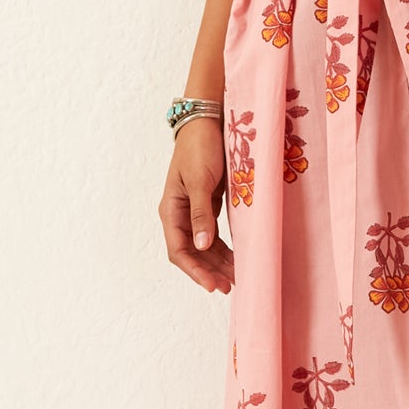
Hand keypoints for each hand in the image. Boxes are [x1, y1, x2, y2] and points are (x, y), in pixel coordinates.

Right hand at [160, 117, 233, 291]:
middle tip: (230, 286)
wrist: (208, 122)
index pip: (179, 251)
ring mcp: (194, 210)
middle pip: (192, 253)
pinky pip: (214, 234)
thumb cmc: (200, 148)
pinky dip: (225, 247)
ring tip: (238, 277)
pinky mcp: (208, 204)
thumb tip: (199, 247)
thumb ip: (200, 214)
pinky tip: (238, 256)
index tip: (213, 285)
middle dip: (209, 271)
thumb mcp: (200, 181)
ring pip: (204, 246)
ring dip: (219, 262)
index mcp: (171, 210)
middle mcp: (180, 214)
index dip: (195, 271)